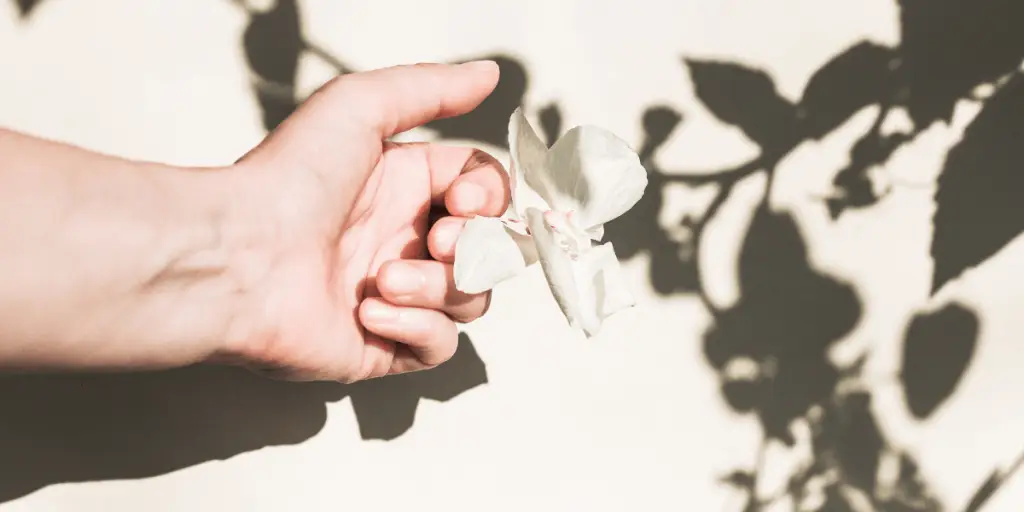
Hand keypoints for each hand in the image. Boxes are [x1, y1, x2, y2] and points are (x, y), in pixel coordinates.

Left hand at [214, 62, 508, 381]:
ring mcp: (396, 296)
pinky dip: (416, 328)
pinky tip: (370, 312)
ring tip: (383, 279)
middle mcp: (404, 241)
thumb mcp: (358, 107)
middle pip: (489, 250)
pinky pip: (437, 346)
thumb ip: (430, 87)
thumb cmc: (286, 181)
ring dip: (439, 287)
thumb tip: (488, 73)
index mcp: (404, 189)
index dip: (489, 199)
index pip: (485, 193)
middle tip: (435, 241)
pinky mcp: (382, 346)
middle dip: (475, 247)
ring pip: (469, 298)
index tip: (464, 201)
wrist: (236, 257)